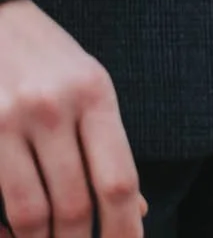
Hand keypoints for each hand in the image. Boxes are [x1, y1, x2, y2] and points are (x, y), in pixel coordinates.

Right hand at [0, 0, 143, 237]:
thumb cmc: (49, 58)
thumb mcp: (89, 85)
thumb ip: (108, 145)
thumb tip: (135, 210)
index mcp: (94, 92)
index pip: (117, 180)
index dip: (124, 229)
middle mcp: (53, 107)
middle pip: (75, 205)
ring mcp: (9, 121)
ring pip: (31, 215)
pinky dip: (6, 232)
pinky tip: (13, 235)